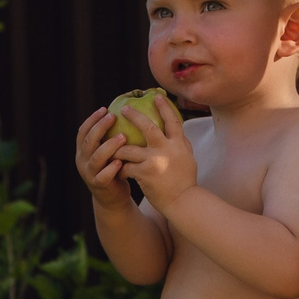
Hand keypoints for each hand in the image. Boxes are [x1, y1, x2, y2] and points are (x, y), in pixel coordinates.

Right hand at [75, 107, 130, 209]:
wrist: (113, 197)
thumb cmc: (114, 168)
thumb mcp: (109, 152)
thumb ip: (110, 137)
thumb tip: (125, 112)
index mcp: (83, 150)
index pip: (83, 131)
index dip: (92, 119)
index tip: (105, 108)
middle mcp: (82, 160)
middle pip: (88, 141)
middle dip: (100, 127)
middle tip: (113, 117)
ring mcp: (88, 174)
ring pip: (96, 158)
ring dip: (109, 146)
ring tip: (123, 137)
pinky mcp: (98, 186)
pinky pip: (103, 176)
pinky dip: (110, 169)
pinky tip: (120, 161)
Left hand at [114, 90, 196, 209]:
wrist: (183, 202)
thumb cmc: (185, 181)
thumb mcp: (188, 159)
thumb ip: (181, 144)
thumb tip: (179, 130)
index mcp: (179, 144)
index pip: (172, 121)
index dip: (164, 107)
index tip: (156, 96)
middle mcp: (167, 149)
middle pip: (148, 127)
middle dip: (134, 116)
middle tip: (123, 109)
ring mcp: (155, 161)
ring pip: (129, 148)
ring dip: (118, 148)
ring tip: (110, 146)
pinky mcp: (144, 173)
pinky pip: (126, 167)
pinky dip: (120, 168)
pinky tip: (117, 171)